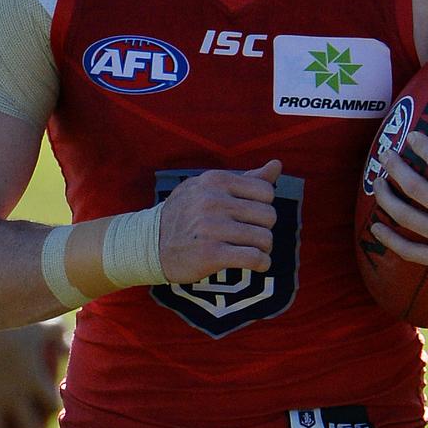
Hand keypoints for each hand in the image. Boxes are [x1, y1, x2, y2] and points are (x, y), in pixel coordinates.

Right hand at [159, 160, 281, 282]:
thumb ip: (246, 178)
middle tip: (249, 235)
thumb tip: (276, 164)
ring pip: (265, 238)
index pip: (266, 191)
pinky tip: (256, 263)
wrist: (150, 243)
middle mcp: (214, 201)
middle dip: (263, 228)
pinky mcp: (211, 254)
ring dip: (262, 248)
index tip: (250, 215)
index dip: (263, 205)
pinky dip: (261, 263)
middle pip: (269, 216)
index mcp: (216, 180)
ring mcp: (212, 227)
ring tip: (250, 249)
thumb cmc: (186, 213)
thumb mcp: (210, 187)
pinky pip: (254, 258)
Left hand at [370, 117, 427, 297]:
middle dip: (395, 168)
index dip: (423, 147)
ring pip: (407, 218)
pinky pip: (410, 251)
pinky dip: (389, 239)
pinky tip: (376, 227)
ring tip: (377, 181)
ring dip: (387, 198)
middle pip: (416, 189)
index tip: (412, 135)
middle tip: (384, 153)